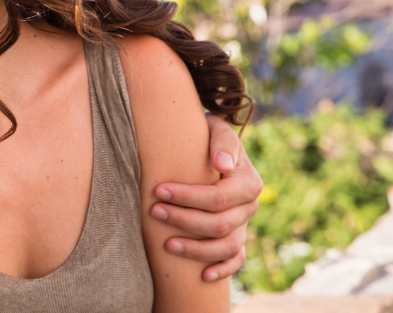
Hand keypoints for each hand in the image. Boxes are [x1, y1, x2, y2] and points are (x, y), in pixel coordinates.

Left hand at [150, 114, 262, 280]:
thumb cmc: (205, 134)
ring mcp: (244, 224)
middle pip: (219, 224)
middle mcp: (249, 206)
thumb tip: (222, 165)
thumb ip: (222, 141)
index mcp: (248, 181)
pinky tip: (202, 276)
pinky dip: (222, 269)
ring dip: (196, 249)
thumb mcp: (214, 128)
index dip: (187, 197)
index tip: (158, 190)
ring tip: (167, 244)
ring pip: (226, 246)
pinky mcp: (237, 236)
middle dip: (184, 220)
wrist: (207, 145)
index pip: (218, 197)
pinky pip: (236, 260)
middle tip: (154, 211)